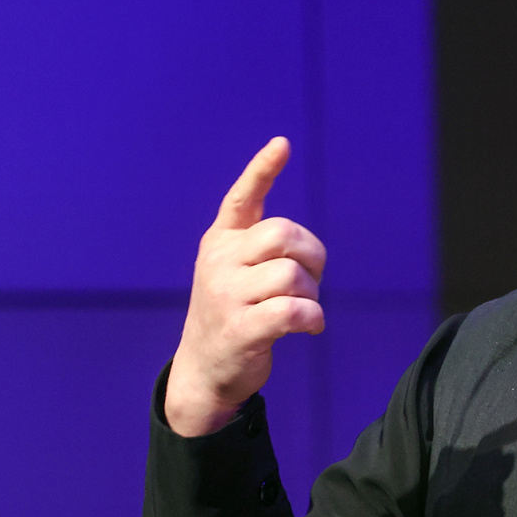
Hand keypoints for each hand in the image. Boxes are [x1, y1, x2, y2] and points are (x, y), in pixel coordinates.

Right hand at [165, 137, 326, 436]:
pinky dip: (313, 318)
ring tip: (302, 308)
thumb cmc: (233, 314)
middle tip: (310, 279)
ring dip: (312, 294)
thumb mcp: (234, 273)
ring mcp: (226, 296)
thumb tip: (302, 245)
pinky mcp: (241, 329)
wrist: (203, 372)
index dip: (262, 171)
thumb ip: (259, 250)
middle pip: (284, 235)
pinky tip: (311, 326)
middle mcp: (219, 262)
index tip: (282, 144)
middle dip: (311, 255)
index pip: (241, 198)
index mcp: (220, 242)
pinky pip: (294, 310)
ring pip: (293, 275)